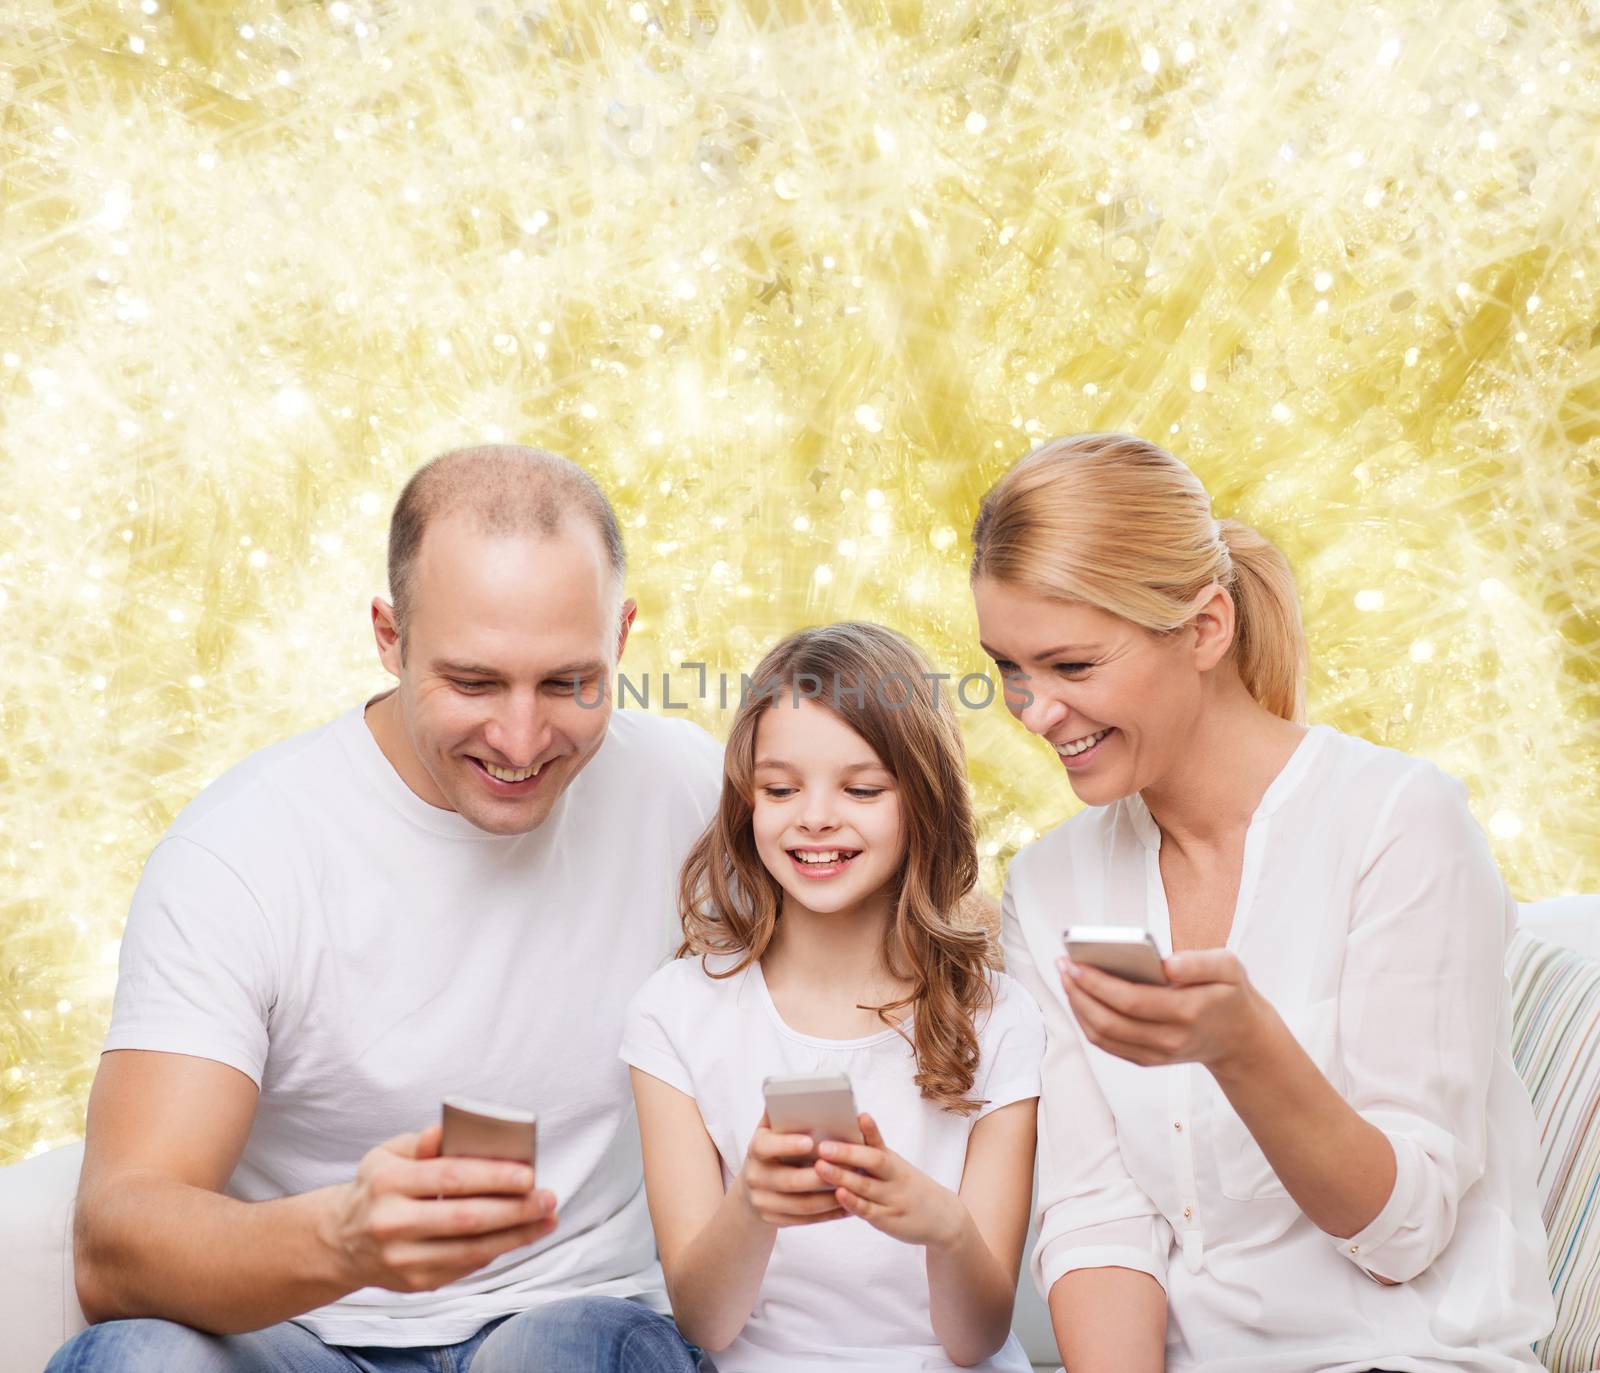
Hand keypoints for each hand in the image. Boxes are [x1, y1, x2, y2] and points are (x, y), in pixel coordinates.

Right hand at [320, 1123, 558, 1292]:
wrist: (341, 1241)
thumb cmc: (378, 1187)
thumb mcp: (388, 1154)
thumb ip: (421, 1142)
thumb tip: (448, 1131)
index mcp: (388, 1182)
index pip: (449, 1178)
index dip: (492, 1176)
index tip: (529, 1173)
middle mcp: (393, 1223)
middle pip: (465, 1218)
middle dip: (514, 1209)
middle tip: (548, 1197)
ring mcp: (403, 1259)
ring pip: (471, 1249)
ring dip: (516, 1235)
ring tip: (547, 1218)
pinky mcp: (416, 1283)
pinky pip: (466, 1266)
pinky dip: (498, 1250)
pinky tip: (521, 1235)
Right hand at [735, 1113, 848, 1228]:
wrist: (752, 1186)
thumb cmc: (772, 1149)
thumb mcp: (770, 1130)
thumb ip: (780, 1113)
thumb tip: (792, 1091)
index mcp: (755, 1149)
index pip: (767, 1147)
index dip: (788, 1145)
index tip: (811, 1141)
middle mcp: (754, 1177)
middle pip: (789, 1181)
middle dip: (820, 1176)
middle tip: (847, 1167)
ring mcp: (762, 1202)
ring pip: (801, 1205)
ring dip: (830, 1198)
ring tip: (854, 1187)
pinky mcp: (773, 1220)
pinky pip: (804, 1220)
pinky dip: (828, 1214)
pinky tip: (847, 1206)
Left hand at [814, 1114, 966, 1249]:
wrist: (943, 1219)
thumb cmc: (910, 1188)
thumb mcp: (897, 1168)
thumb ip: (873, 1155)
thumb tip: (843, 1135)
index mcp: (893, 1162)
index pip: (880, 1143)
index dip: (870, 1130)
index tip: (860, 1116)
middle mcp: (895, 1178)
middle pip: (873, 1161)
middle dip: (847, 1153)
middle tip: (824, 1146)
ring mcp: (892, 1199)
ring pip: (866, 1186)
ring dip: (842, 1176)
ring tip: (820, 1166)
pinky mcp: (888, 1220)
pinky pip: (868, 1211)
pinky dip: (853, 1203)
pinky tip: (838, 1195)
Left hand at [1057, 949, 1268, 1071]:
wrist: (1240, 1039)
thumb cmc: (1229, 993)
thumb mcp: (1229, 968)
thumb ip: (1200, 962)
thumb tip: (1166, 963)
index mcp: (1188, 1012)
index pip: (1131, 1001)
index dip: (1097, 983)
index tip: (1075, 963)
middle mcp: (1170, 1039)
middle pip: (1110, 1021)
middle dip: (1079, 993)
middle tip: (1062, 965)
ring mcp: (1157, 1053)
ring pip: (1103, 1036)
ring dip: (1078, 1007)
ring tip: (1066, 978)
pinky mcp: (1147, 1059)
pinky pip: (1107, 1044)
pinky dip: (1087, 1021)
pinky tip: (1078, 997)